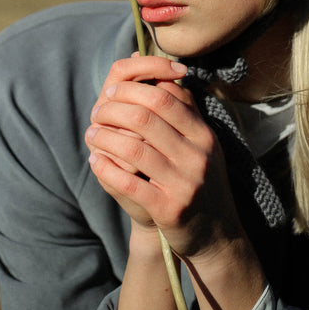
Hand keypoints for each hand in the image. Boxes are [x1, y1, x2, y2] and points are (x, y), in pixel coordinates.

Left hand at [85, 55, 242, 258]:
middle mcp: (197, 156)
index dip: (134, 89)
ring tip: (92, 134)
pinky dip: (107, 169)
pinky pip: (129, 183)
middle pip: (147, 117)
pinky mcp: (169, 209)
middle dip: (114, 109)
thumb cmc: (200, 180)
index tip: (114, 90)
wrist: (216, 235)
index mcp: (204, 135)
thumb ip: (184, 111)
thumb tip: (162, 74)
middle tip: (97, 110)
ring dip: (105, 138)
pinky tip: (95, 161)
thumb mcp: (201, 144)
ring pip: (134, 148)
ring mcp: (185, 183)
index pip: (166, 97)